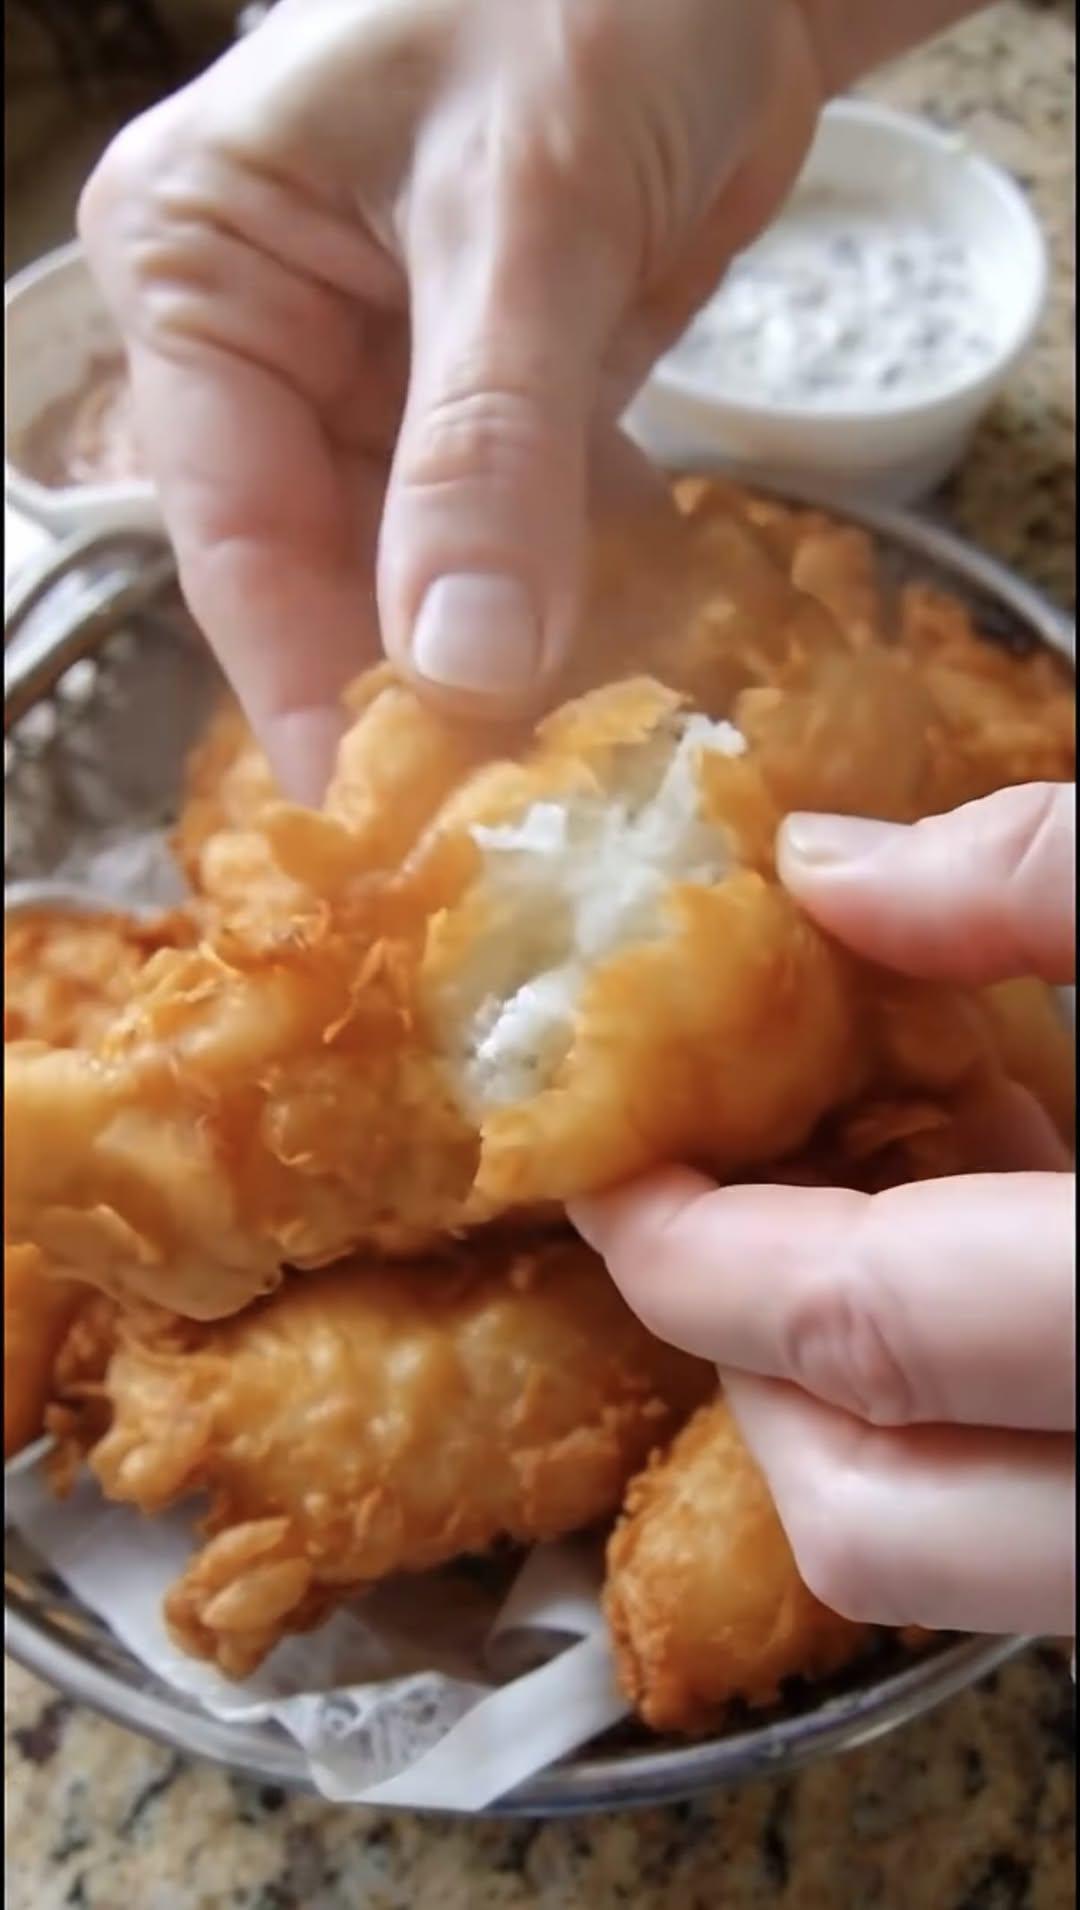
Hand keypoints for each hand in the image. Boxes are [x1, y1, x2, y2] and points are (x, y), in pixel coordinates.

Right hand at [78, 0, 827, 798]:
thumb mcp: (524, 213)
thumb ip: (486, 445)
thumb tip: (461, 665)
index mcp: (204, 270)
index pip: (234, 523)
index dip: (305, 676)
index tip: (371, 816)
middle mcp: (270, 334)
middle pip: (323, 561)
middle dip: (414, 680)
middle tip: (492, 819)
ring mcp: (379, 370)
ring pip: (422, 561)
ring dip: (503, 652)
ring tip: (568, 764)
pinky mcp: (485, 393)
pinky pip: (512, 525)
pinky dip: (567, 588)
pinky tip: (621, 665)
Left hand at [574, 782, 1076, 1636]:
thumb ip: (1043, 881)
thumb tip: (823, 868)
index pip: (867, 1328)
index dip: (699, 1248)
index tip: (612, 1164)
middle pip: (878, 1527)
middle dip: (756, 1379)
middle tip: (734, 1231)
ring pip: (956, 1564)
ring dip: (869, 1412)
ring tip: (889, 1221)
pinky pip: (1036, 1525)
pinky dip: (979, 1418)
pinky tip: (1011, 1243)